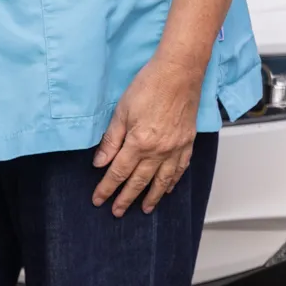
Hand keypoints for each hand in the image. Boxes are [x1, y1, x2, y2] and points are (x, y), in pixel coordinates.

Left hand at [91, 54, 205, 216]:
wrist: (179, 73)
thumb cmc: (149, 85)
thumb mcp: (121, 111)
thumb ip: (111, 140)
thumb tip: (100, 162)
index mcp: (139, 143)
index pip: (118, 173)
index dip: (107, 188)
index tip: (99, 199)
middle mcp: (158, 151)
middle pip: (139, 181)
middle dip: (126, 198)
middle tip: (117, 212)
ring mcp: (175, 149)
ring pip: (162, 181)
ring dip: (151, 197)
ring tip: (144, 209)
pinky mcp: (187, 143)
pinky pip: (180, 169)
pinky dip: (173, 182)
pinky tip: (168, 188)